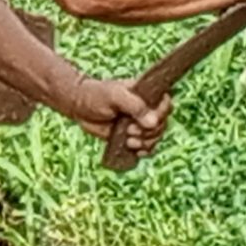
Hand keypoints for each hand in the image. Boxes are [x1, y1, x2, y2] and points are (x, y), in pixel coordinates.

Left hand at [55, 75, 171, 154]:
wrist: (79, 106)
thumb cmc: (96, 95)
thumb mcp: (114, 95)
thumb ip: (134, 106)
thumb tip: (153, 122)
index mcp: (146, 94)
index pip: (166, 104)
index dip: (161, 114)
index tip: (148, 120)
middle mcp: (146, 109)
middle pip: (162, 124)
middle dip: (149, 132)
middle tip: (130, 130)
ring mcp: (139, 123)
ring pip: (155, 137)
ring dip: (145, 142)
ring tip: (129, 140)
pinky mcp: (132, 136)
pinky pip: (147, 147)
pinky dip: (144, 151)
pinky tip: (136, 151)